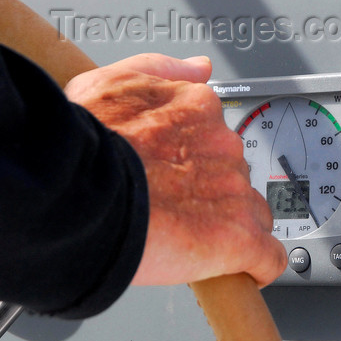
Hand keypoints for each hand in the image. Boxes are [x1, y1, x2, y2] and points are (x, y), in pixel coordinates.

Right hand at [65, 54, 286, 287]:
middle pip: (234, 175)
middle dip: (214, 193)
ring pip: (252, 213)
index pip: (217, 137)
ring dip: (234, 226)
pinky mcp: (238, 236)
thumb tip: (199, 69)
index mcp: (197, 109)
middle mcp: (223, 145)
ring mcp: (233, 190)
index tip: (184, 175)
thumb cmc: (83, 143)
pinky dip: (260, 265)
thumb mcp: (110, 82)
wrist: (74, 193)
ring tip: (199, 242)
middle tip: (180, 209)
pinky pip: (267, 255)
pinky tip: (248, 271)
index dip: (199, 161)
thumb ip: (161, 69)